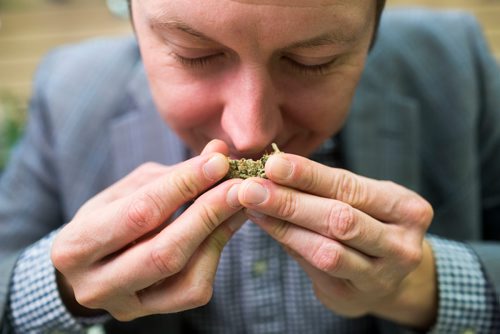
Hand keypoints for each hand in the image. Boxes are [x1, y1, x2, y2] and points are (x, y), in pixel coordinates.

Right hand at [51, 140, 244, 320]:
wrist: (91, 265)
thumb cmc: (109, 218)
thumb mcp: (128, 190)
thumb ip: (172, 175)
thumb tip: (218, 152)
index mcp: (76, 246)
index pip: (140, 213)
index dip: (183, 185)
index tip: (217, 162)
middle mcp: (96, 285)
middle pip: (164, 252)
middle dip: (207, 213)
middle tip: (238, 185)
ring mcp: (125, 305)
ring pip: (183, 275)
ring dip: (218, 232)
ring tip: (239, 201)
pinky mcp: (152, 313)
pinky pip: (194, 288)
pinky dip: (215, 251)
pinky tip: (226, 225)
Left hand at [238, 153, 435, 328]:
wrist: (387, 277)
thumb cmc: (368, 224)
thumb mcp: (360, 201)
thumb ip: (323, 188)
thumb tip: (273, 170)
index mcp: (406, 208)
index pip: (351, 187)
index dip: (309, 175)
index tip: (273, 164)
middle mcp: (402, 244)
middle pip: (339, 218)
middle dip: (290, 201)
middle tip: (251, 188)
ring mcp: (383, 275)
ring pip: (327, 248)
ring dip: (284, 225)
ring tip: (252, 206)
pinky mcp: (357, 296)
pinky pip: (318, 267)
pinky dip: (289, 243)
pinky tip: (266, 225)